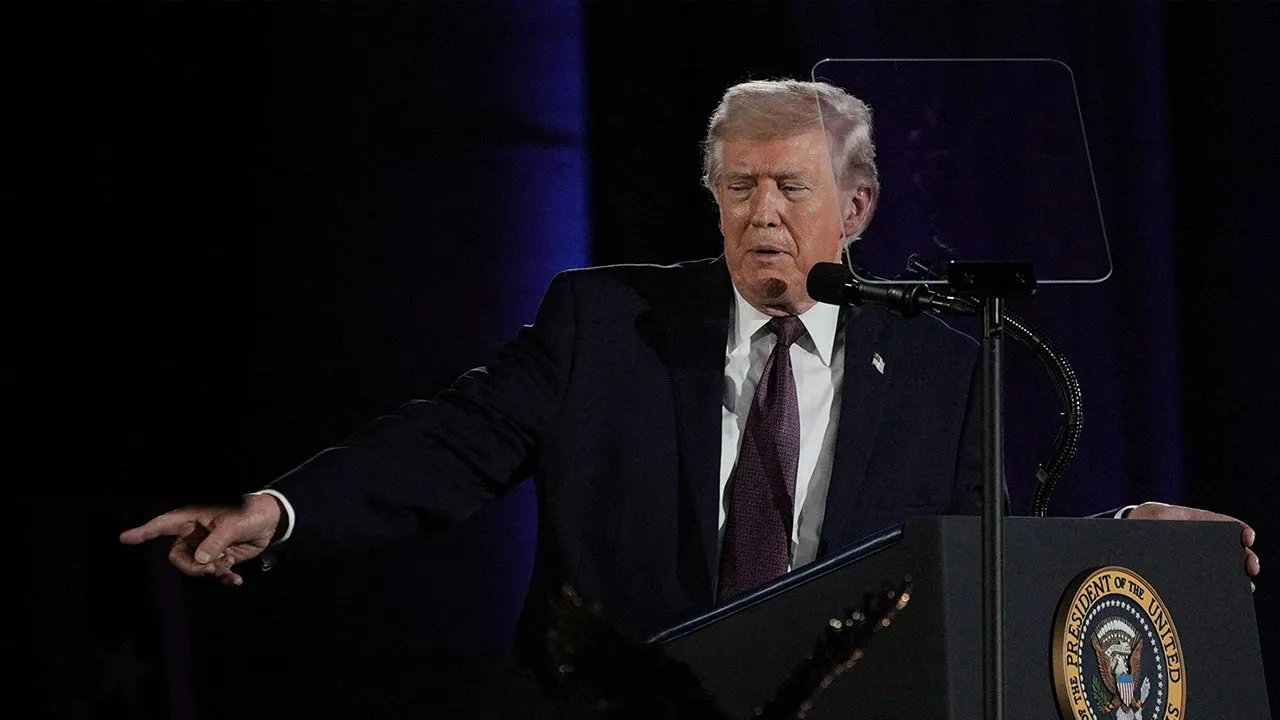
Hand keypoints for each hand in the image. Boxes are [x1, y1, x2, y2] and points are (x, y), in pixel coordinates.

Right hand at [119, 494, 282, 586]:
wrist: (271, 521)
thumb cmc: (249, 513)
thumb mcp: (233, 524)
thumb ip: (215, 542)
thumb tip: (200, 560)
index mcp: (193, 518)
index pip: (163, 525)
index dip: (144, 532)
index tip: (125, 538)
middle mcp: (195, 534)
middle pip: (178, 557)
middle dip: (192, 566)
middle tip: (211, 567)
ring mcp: (207, 547)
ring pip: (195, 567)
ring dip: (210, 571)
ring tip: (228, 564)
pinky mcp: (220, 557)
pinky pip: (214, 573)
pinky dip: (224, 578)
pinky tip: (236, 580)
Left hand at [1127, 501, 1259, 591]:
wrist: (1125, 537)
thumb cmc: (1140, 523)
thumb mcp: (1152, 517)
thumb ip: (1164, 520)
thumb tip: (1178, 531)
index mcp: (1194, 521)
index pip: (1222, 523)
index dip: (1239, 529)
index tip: (1248, 537)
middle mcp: (1199, 541)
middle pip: (1229, 549)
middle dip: (1245, 557)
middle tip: (1252, 567)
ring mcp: (1195, 558)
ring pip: (1223, 567)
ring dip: (1237, 575)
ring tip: (1246, 585)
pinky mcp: (1188, 573)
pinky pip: (1209, 581)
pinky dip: (1222, 588)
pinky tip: (1230, 597)